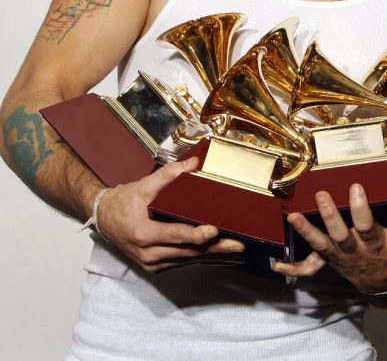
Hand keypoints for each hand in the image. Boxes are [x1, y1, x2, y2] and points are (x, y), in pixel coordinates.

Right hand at [97, 157, 244, 270]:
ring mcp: (153, 263)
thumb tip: (195, 163)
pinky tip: (222, 257)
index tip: (213, 231)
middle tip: (238, 244)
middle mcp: (148, 253)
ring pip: (189, 260)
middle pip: (187, 251)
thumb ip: (169, 175)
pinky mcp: (157, 266)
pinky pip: (184, 263)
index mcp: (143, 233)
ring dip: (214, 257)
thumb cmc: (123, 203)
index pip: (174, 234)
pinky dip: (204, 260)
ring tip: (237, 251)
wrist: (103, 220)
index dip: (194, 235)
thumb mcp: (143, 185)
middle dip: (215, 249)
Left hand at [274, 183, 386, 292]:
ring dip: (306, 232)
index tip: (356, 187)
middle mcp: (354, 251)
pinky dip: (291, 270)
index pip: (367, 226)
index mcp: (375, 243)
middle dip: (330, 216)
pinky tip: (276, 266)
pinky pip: (308, 269)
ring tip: (293, 216)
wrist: (383, 282)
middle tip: (322, 194)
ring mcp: (338, 257)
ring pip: (320, 246)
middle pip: (340, 235)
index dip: (361, 209)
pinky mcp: (327, 261)